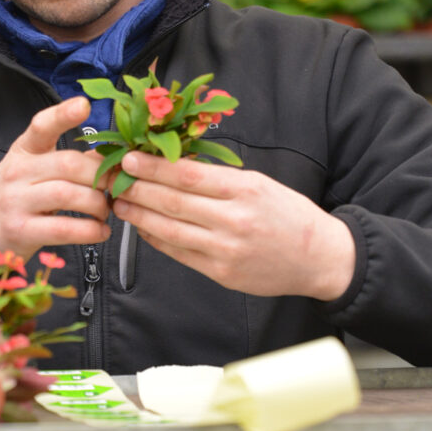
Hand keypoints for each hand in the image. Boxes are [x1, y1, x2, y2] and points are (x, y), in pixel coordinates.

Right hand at [0, 96, 111, 257]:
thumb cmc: (14, 198)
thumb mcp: (30, 170)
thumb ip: (62, 162)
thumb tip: (108, 156)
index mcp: (22, 151)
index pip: (41, 126)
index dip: (62, 114)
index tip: (84, 105)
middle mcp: (16, 172)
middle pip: (68, 164)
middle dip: (101, 175)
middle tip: (117, 186)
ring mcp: (16, 202)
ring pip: (68, 195)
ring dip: (97, 204)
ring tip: (106, 210)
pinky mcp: (21, 231)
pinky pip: (63, 229)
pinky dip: (89, 230)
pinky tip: (100, 231)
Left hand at [111, 151, 355, 301]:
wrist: (318, 258)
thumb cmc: (289, 216)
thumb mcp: (260, 185)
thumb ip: (220, 179)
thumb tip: (174, 168)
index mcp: (244, 190)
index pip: (188, 176)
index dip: (153, 167)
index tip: (130, 158)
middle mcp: (233, 220)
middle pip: (173, 202)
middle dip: (138, 189)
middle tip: (113, 179)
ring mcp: (225, 249)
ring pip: (170, 230)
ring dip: (140, 216)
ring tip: (120, 204)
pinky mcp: (221, 273)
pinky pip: (179, 253)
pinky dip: (157, 240)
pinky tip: (143, 229)